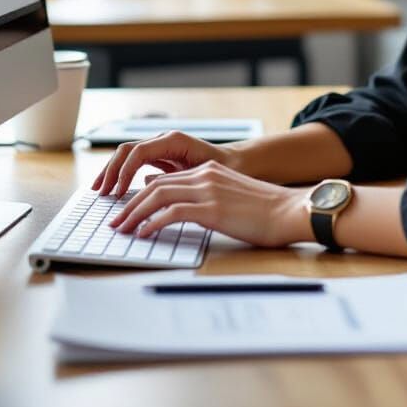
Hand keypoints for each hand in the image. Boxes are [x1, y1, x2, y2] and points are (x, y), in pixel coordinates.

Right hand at [91, 131, 235, 197]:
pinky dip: (122, 174)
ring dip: (112, 171)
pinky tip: (115, 189)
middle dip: (110, 170)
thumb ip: (177, 177)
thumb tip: (148, 186)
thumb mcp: (201, 174)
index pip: (138, 151)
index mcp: (173, 140)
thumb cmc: (224, 169)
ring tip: (100, 190)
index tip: (117, 193)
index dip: (124, 172)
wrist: (238, 164)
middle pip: (127, 150)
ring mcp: (161, 147)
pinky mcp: (161, 157)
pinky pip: (135, 162)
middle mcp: (164, 140)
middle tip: (100, 192)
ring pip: (127, 155)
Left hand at [107, 160, 311, 247]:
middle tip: (116, 222)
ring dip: (135, 214)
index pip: (166, 180)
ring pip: (157, 196)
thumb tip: (180, 207)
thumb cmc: (266, 211)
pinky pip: (171, 213)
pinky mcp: (211, 209)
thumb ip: (206, 196)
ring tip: (122, 229)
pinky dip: (152, 223)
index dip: (142, 196)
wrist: (290, 211)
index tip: (128, 211)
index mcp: (210, 171)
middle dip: (130, 205)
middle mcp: (205, 175)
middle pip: (156, 186)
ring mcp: (208, 191)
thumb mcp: (232, 197)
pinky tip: (143, 234)